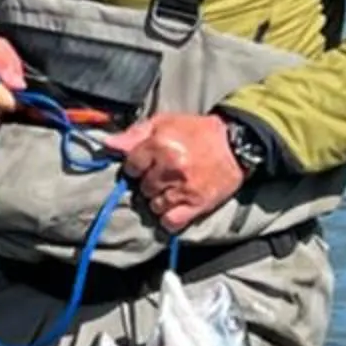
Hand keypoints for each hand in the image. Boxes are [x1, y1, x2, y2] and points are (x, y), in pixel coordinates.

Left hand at [105, 113, 242, 234]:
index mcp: (161, 145)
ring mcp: (184, 189)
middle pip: (142, 188)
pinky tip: (175, 207)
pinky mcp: (198, 204)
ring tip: (172, 189)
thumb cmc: (197, 132)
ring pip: (154, 206)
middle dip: (150, 183)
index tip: (146, 165)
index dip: (136, 167)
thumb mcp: (164, 123)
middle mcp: (171, 168)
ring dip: (160, 200)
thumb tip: (108, 145)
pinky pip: (171, 222)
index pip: (131, 167)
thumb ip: (135, 134)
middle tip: (163, 176)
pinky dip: (170, 218)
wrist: (237, 144)